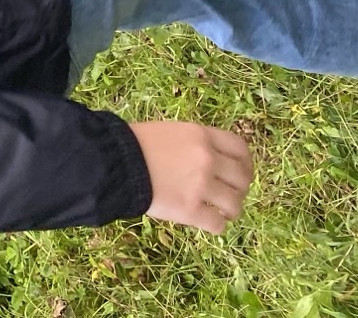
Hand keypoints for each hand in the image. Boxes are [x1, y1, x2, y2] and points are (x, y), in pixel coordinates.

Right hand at [130, 121, 253, 234]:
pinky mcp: (191, 210)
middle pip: (242, 178)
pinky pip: (217, 224)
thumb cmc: (134, 144)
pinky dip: (215, 225)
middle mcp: (207, 159)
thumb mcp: (168, 132)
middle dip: (239, 189)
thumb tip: (210, 161)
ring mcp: (201, 186)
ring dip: (230, 210)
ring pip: (235, 204)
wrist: (112, 162)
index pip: (239, 148)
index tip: (240, 172)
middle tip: (229, 194)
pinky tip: (207, 222)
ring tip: (220, 211)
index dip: (244, 162)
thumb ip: (193, 144)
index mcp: (201, 136)